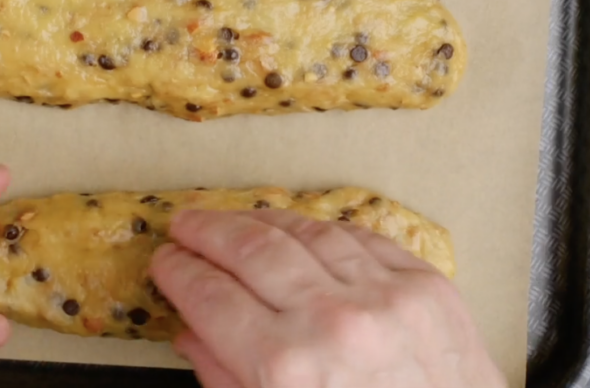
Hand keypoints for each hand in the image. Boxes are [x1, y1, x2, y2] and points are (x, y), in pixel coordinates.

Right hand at [152, 209, 505, 387]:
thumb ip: (226, 380)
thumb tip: (189, 330)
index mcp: (289, 372)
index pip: (212, 298)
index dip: (180, 273)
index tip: (164, 260)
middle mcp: (334, 323)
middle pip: (251, 250)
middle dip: (207, 231)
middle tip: (185, 223)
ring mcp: (385, 296)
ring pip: (303, 232)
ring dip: (259, 219)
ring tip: (234, 218)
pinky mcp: (424, 284)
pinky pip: (358, 237)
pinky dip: (319, 230)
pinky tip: (296, 228)